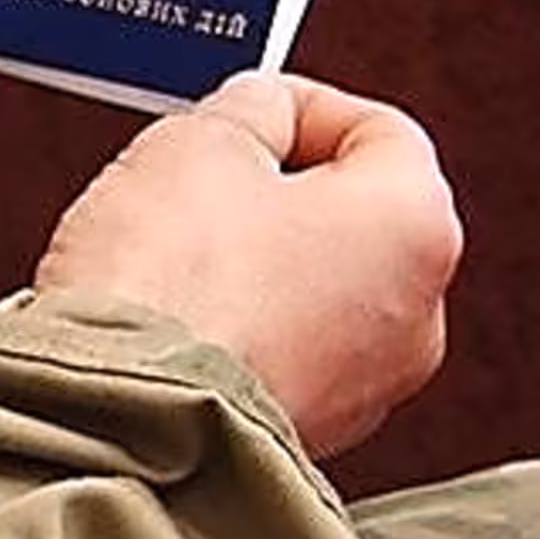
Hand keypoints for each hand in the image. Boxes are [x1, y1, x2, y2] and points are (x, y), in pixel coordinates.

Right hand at [35, 73, 463, 456]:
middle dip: (272, 194)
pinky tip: (174, 322)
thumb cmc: (167, 291)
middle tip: (197, 183)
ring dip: (251, 267)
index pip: (377, 128)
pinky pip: (278, 355)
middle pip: (349, 218)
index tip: (245, 109)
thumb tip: (257, 116)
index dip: (297, 106)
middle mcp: (417, 314)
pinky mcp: (308, 432)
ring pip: (312, 293)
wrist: (122, 415)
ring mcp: (366, 387)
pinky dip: (234, 332)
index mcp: (417, 225)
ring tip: (173, 261)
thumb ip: (248, 109)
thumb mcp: (198, 141)